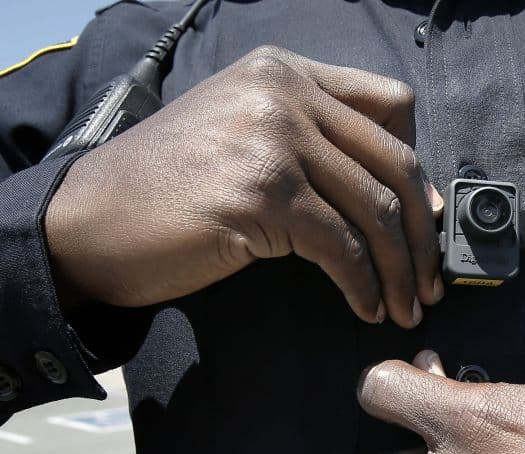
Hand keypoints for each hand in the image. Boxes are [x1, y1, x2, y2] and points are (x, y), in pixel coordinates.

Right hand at [46, 46, 442, 327]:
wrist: (92, 221)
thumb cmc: (171, 189)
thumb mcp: (246, 136)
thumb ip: (316, 145)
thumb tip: (401, 198)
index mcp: (286, 72)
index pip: (391, 104)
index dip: (418, 169)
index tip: (425, 220)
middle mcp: (284, 93)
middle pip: (396, 162)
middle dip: (422, 233)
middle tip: (430, 281)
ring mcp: (273, 139)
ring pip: (375, 209)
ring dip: (401, 270)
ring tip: (405, 306)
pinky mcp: (263, 193)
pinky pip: (342, 247)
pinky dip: (364, 284)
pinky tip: (365, 307)